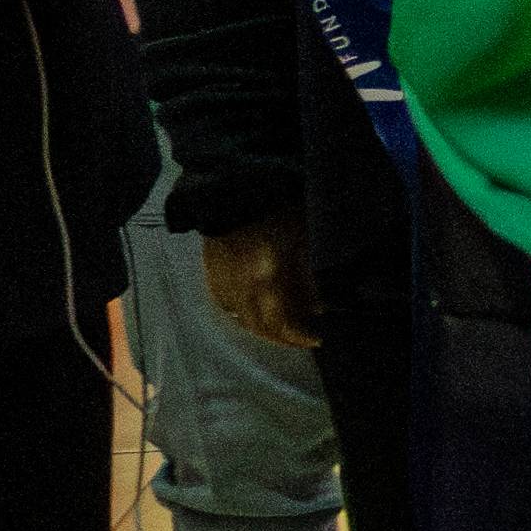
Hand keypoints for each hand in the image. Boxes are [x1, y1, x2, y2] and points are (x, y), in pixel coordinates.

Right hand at [199, 213, 317, 352]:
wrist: (235, 191)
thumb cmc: (277, 211)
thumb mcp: (304, 240)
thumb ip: (309, 277)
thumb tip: (318, 308)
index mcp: (267, 277)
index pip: (283, 322)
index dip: (300, 336)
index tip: (316, 339)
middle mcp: (243, 286)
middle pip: (261, 327)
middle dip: (283, 338)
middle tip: (300, 339)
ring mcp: (224, 282)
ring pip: (242, 320)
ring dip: (263, 329)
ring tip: (281, 330)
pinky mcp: (212, 276)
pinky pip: (227, 305)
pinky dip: (243, 314)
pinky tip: (256, 313)